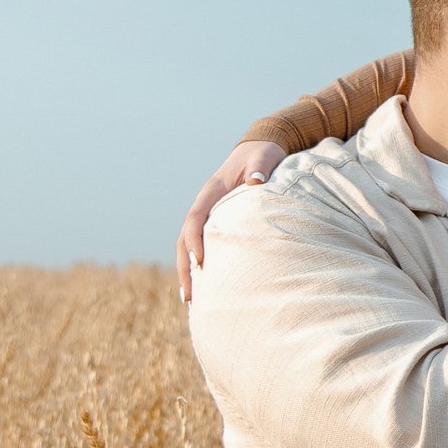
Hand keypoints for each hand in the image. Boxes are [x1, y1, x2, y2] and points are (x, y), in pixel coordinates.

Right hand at [178, 142, 287, 299]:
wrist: (259, 149)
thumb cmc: (263, 155)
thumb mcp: (264, 157)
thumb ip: (259, 168)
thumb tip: (255, 181)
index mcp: (212, 190)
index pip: (196, 216)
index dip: (194, 239)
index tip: (200, 261)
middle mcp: (205, 203)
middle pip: (184, 237)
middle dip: (184, 266)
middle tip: (189, 294)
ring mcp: (207, 214)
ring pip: (187, 244)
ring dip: (187, 270)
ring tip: (189, 299)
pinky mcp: (214, 222)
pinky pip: (200, 244)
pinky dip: (196, 265)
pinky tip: (202, 286)